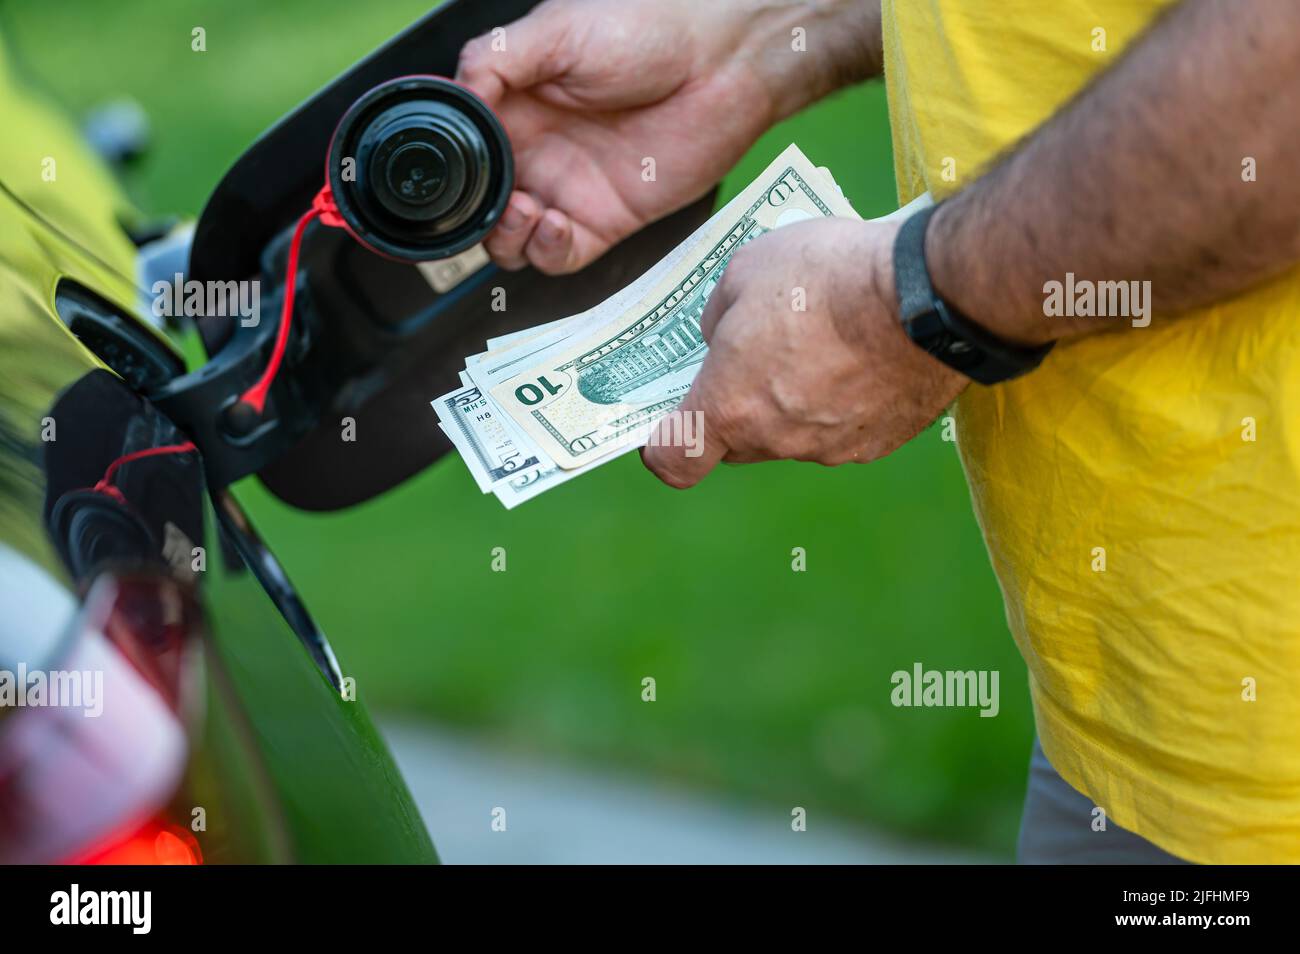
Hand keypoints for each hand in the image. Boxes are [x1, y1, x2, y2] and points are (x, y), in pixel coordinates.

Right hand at [455, 0, 844, 273]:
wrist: (722, 62)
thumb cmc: (649, 30)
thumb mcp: (555, 30)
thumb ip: (494, 60)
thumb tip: (457, 94)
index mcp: (516, 105)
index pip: (465, 151)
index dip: (454, 165)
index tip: (456, 165)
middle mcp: (537, 152)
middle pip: (482, 205)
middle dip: (474, 213)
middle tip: (492, 197)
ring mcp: (569, 190)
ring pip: (512, 240)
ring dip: (504, 237)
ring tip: (523, 210)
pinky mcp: (604, 221)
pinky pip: (559, 256)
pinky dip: (545, 251)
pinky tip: (552, 223)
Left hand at [641, 218, 967, 487]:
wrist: (927, 293)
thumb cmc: (826, 275)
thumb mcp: (744, 272)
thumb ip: (718, 318)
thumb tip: (720, 339)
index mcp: (729, 406)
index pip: (675, 461)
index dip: (665, 446)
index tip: (669, 423)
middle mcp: (776, 440)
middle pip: (735, 444)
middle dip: (733, 408)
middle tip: (750, 357)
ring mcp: (831, 447)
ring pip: (790, 436)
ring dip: (791, 403)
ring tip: (820, 343)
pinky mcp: (880, 442)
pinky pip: (842, 430)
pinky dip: (840, 404)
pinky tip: (860, 358)